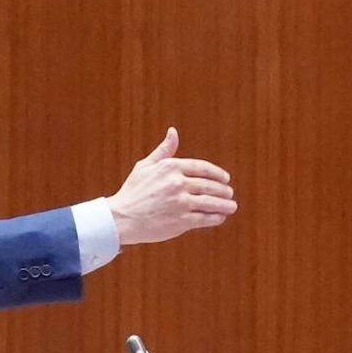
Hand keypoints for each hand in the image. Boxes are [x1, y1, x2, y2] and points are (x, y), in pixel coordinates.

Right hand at [108, 127, 237, 244]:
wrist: (121, 219)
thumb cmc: (133, 192)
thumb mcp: (145, 166)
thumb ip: (163, 150)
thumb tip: (173, 131)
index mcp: (170, 168)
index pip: (203, 168)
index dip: (217, 174)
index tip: (225, 178)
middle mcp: (177, 183)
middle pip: (210, 185)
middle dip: (224, 190)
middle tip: (229, 193)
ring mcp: (180, 203)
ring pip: (212, 202)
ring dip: (225, 204)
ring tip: (231, 206)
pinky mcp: (181, 221)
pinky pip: (206, 218)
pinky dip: (216, 218)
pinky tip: (219, 217)